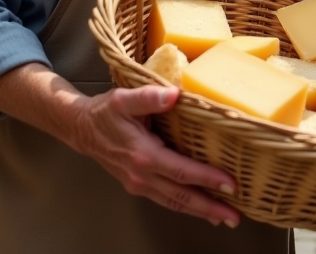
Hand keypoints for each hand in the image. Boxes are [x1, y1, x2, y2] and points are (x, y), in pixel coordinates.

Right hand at [70, 85, 241, 226]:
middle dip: (210, 208)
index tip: (230, 184)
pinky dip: (186, 207)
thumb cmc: (104, 114)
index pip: (181, 171)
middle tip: (234, 217)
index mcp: (143, 155)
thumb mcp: (123, 99)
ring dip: (201, 212)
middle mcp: (142, 175)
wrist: (81, 130)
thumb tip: (173, 95)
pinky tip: (201, 209)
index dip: (207, 178)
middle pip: (182, 196)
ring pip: (175, 203)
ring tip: (224, 218)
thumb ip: (148, 97)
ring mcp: (140, 184)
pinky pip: (167, 200)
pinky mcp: (139, 185)